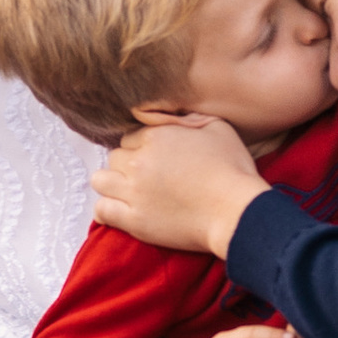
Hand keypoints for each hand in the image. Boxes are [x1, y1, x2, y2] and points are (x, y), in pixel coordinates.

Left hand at [90, 113, 266, 258]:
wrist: (237, 212)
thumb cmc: (233, 170)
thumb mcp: (218, 127)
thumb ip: (188, 117)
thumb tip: (171, 116)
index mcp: (156, 136)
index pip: (130, 137)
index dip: (143, 147)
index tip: (157, 159)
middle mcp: (139, 161)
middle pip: (115, 156)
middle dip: (128, 164)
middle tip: (147, 176)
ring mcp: (134, 192)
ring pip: (100, 180)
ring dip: (112, 183)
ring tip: (130, 191)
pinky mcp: (135, 220)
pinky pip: (101, 211)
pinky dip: (107, 210)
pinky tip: (121, 210)